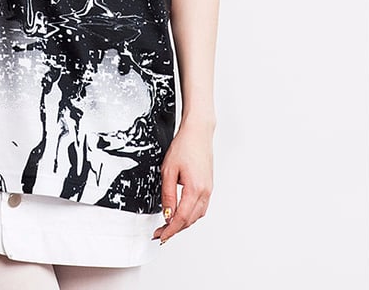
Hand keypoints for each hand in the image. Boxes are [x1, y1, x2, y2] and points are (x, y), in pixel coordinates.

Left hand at [152, 122, 214, 244]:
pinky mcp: (209, 186)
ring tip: (169, 226)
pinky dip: (191, 215)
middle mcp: (205, 192)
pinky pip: (201, 207)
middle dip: (175, 229)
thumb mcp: (168, 170)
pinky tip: (182, 213)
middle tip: (160, 233)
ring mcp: (209, 189)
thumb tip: (167, 214)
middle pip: (190, 220)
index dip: (169, 230)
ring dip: (183, 223)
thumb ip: (168, 194)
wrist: (198, 132)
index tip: (160, 236)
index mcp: (195, 189)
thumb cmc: (184, 146)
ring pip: (196, 216)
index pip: (181, 218)